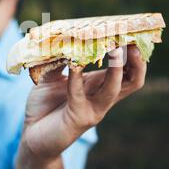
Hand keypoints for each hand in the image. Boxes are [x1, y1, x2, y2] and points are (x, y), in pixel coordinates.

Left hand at [22, 45, 146, 158]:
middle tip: (132, 41)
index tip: (133, 32)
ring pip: (115, 88)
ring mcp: (93, 109)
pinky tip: (74, 65)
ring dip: (116, 68)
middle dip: (136, 61)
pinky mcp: (78, 118)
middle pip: (133, 80)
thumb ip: (59, 60)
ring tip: (115, 49)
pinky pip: (79, 94)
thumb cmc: (44, 105)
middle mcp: (102, 97)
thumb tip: (63, 40)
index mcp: (99, 85)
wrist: (32, 135)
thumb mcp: (51, 77)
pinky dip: (77, 78)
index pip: (127, 69)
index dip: (134, 53)